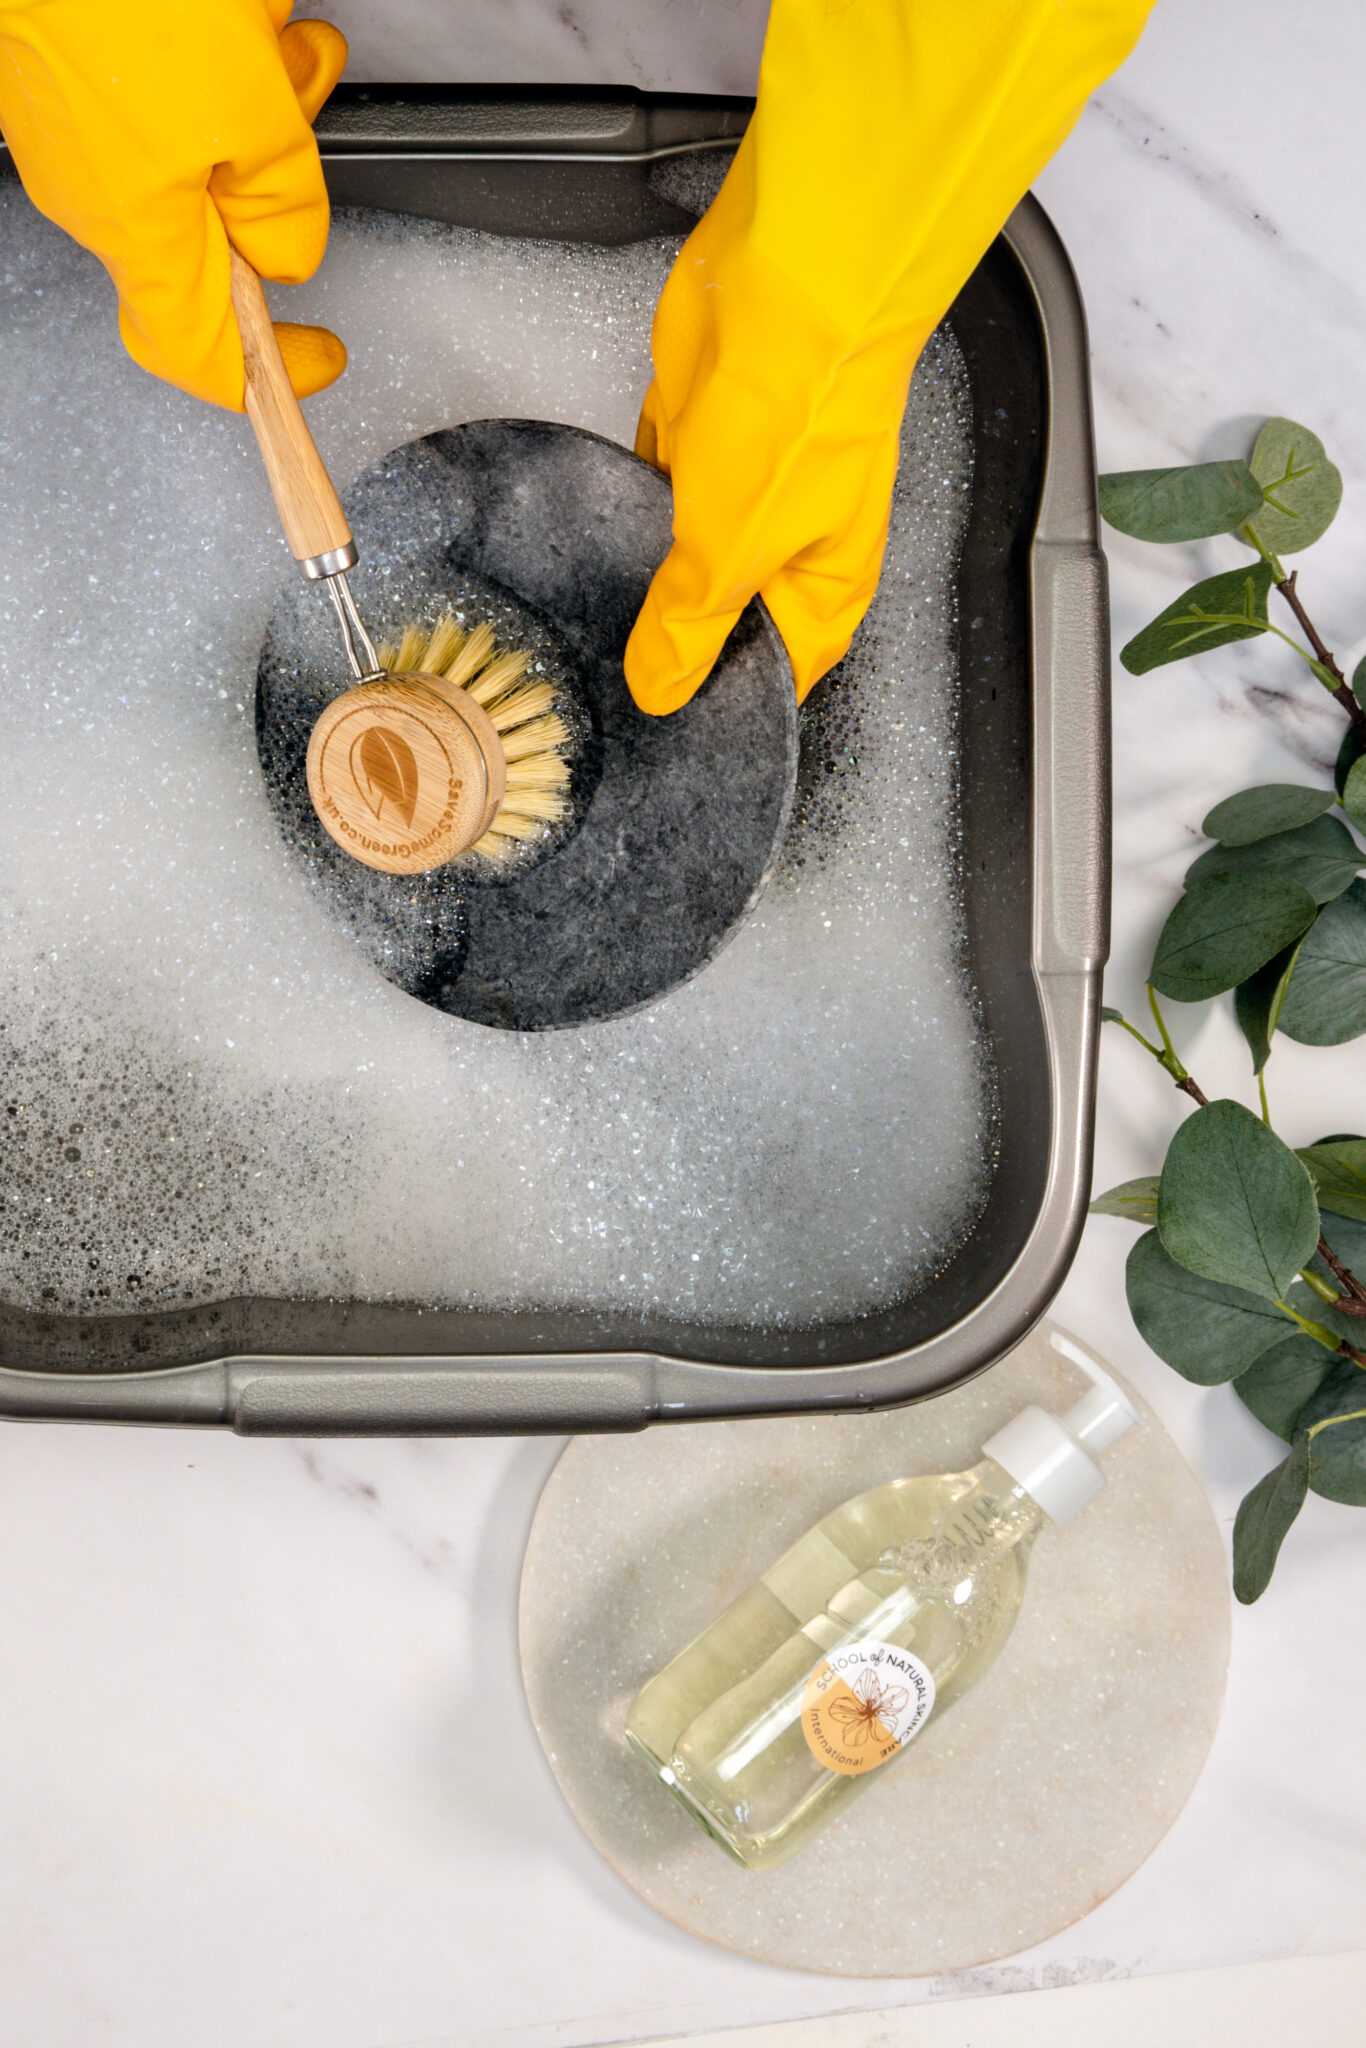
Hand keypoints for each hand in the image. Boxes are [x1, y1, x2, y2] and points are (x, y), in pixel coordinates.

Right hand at [0, 1, 347, 407]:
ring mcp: (76, 138)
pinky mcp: (67, 80)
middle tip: (305, 96)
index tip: (320, 354)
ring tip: (275, 30)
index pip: (198, 351)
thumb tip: (287, 253)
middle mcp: (96, 198)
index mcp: (137, 232)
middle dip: (277, 172)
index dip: (268, 370)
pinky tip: (235, 11)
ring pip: (197, 149)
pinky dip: (213, 61)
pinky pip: (162, 97)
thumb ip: (281, 200)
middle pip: (215, 232)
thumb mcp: (250, 108)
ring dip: (257, 96)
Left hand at [626, 0, 1156, 714]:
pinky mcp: (696, 437)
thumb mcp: (731, 549)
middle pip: (725, 619)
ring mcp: (741, 487)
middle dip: (676, 643)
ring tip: (592, 621)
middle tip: (614, 681)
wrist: (792, 281)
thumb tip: (660, 686)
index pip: (775, 674)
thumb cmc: (804, 408)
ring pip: (685, 557)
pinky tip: (594, 540)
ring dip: (647, 577)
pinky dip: (629, 514)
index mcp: (824, 585)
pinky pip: (655, 495)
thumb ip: (687, 625)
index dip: (725, 702)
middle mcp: (788, 543)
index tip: (668, 729)